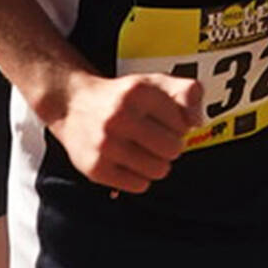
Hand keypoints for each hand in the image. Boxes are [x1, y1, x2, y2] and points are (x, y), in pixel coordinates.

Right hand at [50, 68, 198, 192]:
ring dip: (156, 164)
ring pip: (159, 170)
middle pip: (173, 149)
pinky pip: (139, 185)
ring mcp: (106, 144)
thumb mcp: (154, 82)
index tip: (162, 121)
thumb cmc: (120, 96)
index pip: (183, 124)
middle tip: (155, 140)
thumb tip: (197, 121)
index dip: (178, 125)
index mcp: (138, 92)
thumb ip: (186, 91)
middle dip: (169, 147)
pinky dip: (139, 178)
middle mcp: (120, 116)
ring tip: (142, 152)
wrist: (71, 104)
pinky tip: (128, 163)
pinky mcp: (96, 167)